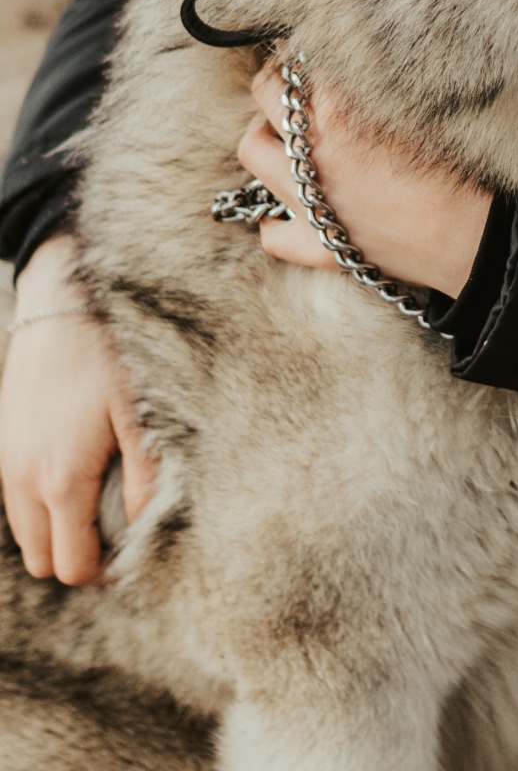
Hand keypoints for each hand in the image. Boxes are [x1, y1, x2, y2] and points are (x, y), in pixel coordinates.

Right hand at [0, 234, 156, 583]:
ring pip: (26, 532)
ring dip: (59, 531)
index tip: (136, 552)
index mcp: (60, 482)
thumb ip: (146, 478)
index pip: (72, 567)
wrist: (60, 300)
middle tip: (121, 531)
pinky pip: (17, 499)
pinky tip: (80, 470)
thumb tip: (147, 531)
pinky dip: (43, 504)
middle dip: (79, 557)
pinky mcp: (3, 442)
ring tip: (104, 499)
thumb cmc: (109, 353)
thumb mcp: (140, 414)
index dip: (106, 572)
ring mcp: (6, 462)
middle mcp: (23, 481)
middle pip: (43, 560)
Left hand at [239, 60, 492, 299]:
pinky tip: (291, 207)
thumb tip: (364, 55)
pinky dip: (275, 219)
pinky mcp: (319, 246)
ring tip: (289, 135)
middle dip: (281, 79)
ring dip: (266, 134)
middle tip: (302, 80)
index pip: (304, 57)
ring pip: (253, 150)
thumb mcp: (428, 103)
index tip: (324, 43)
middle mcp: (315, 150)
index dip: (313, 45)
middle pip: (265, 91)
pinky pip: (273, 234)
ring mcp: (310, 199)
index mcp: (342, 108)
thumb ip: (383, 76)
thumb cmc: (470, 166)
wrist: (484, 237)